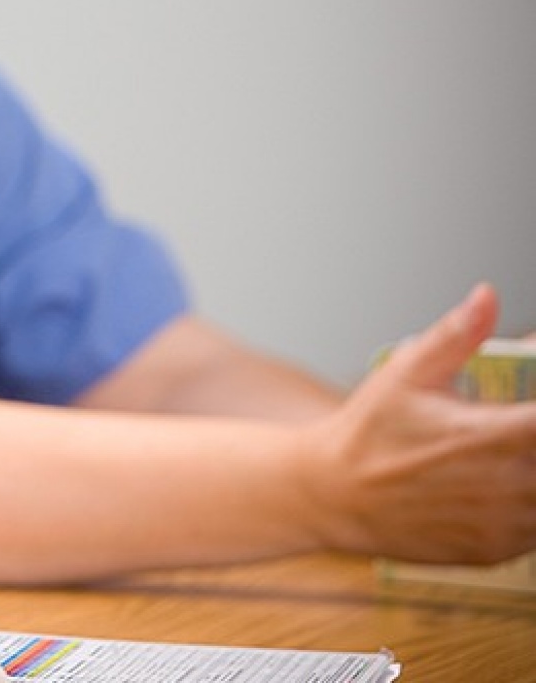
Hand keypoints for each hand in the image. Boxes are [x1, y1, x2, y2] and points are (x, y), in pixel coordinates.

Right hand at [303, 283, 535, 563]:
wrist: (333, 495)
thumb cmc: (367, 431)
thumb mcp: (405, 373)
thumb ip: (456, 335)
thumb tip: (487, 296)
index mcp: (491, 436)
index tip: (529, 404)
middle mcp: (505, 485)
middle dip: (531, 437)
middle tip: (508, 427)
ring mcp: (502, 525)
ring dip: (530, 472)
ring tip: (498, 454)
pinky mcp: (495, 551)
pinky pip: (535, 531)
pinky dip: (525, 507)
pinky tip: (495, 487)